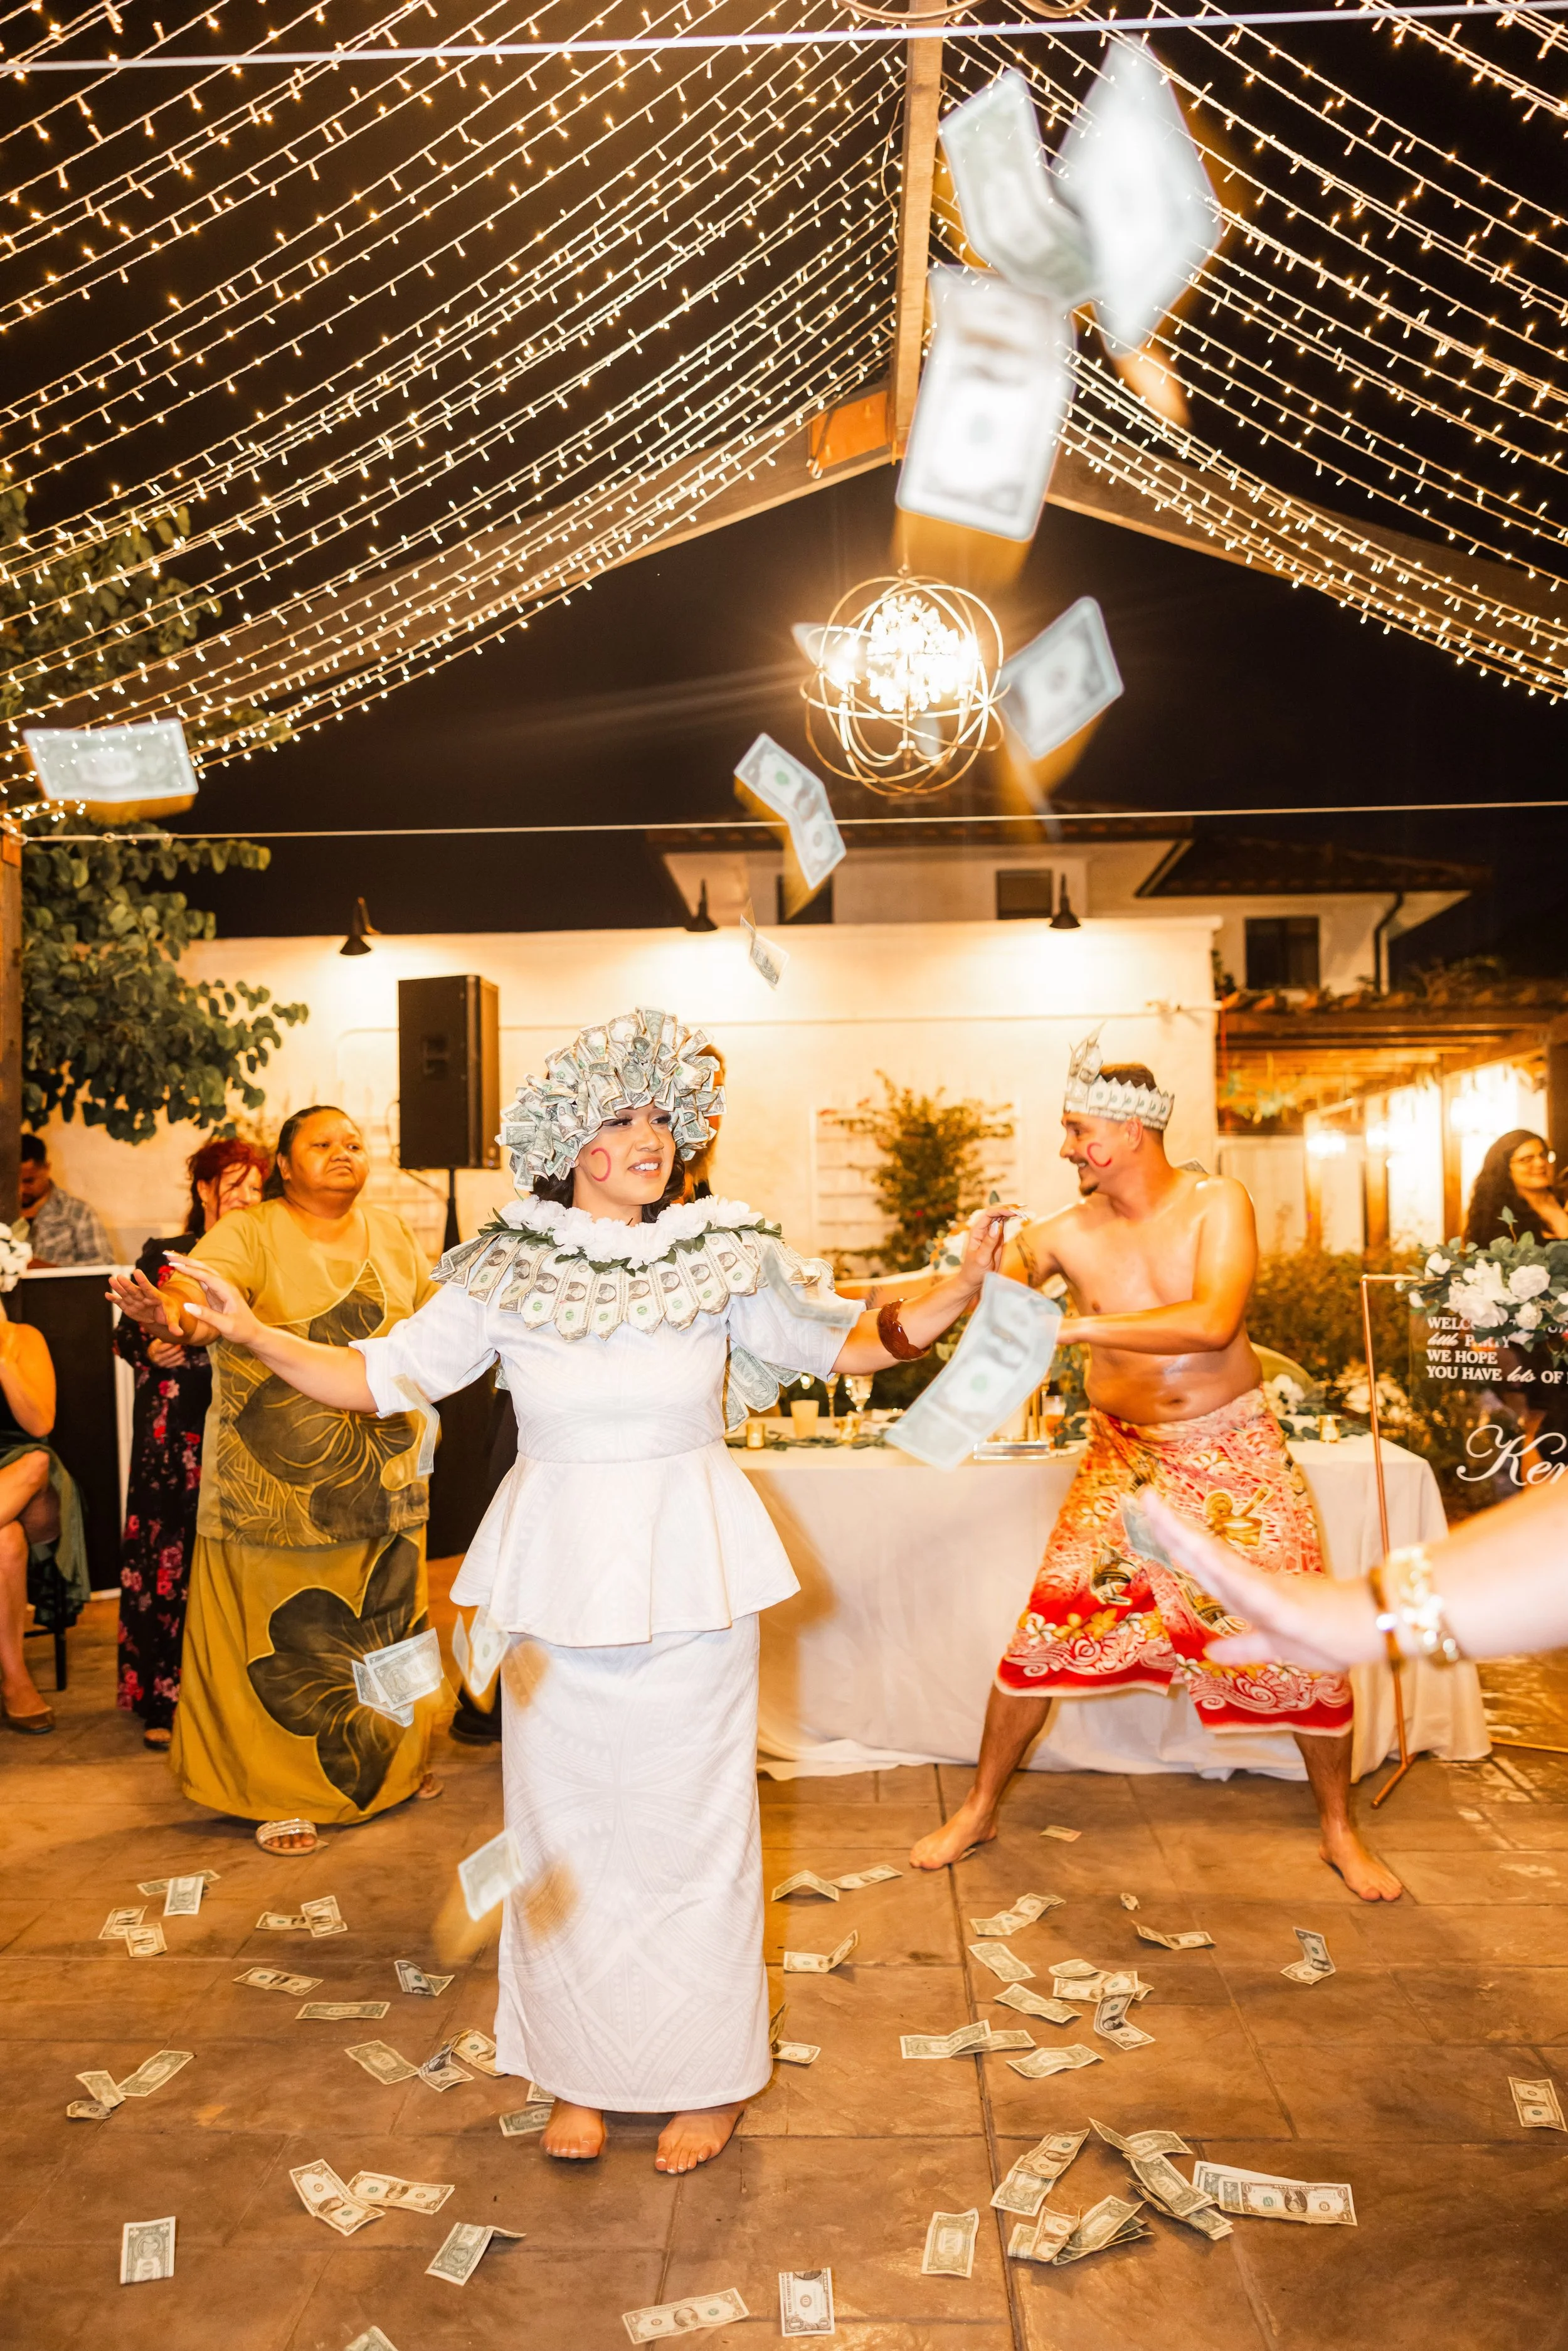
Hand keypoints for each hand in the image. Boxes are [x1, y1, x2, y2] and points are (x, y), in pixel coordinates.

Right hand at [107, 1268, 182, 1335]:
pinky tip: (107, 1295)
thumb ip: (174, 1325)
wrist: (162, 1316)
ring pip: (127, 1294)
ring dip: (118, 1288)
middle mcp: (144, 1297)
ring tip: (111, 1280)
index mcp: (156, 1297)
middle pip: (135, 1291)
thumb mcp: (173, 1318)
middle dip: (127, 1285)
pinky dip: (114, 1300)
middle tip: (119, 1276)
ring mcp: (136, 1302)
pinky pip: (122, 1303)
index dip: (143, 1281)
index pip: (149, 1288)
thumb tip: (179, 1334)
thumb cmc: (169, 1313)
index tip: (137, 1272)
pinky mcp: (130, 1307)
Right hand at [147, 1338, 189, 1368]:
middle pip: (168, 1354)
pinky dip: (180, 1360)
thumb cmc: (158, 1344)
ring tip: (184, 1349)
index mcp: (153, 1350)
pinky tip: (184, 1356)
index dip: (169, 1345)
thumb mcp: (159, 1340)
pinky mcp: (167, 1367)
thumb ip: (164, 1338)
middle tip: (182, 1344)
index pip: (161, 1348)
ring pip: (172, 1359)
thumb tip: (175, 1333)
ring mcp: (162, 1364)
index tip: (176, 1340)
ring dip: (179, 1354)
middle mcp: (156, 1359)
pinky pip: (175, 1364)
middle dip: (176, 1349)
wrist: (155, 1354)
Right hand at [160, 1253, 262, 1348]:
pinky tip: (180, 1268)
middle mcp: (223, 1285)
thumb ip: (207, 1315)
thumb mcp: (225, 1325)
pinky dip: (190, 1272)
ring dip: (186, 1263)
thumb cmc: (242, 1329)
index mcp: (227, 1290)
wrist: (253, 1333)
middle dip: (185, 1260)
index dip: (189, 1269)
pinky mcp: (215, 1293)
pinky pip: (201, 1279)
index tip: (173, 1264)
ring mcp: (219, 1288)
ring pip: (201, 1271)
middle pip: (202, 1268)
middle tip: (166, 1253)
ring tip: (170, 1257)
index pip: (206, 1276)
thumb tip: (186, 1306)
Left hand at [957, 1205, 1020, 1293]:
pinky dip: (1011, 1219)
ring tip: (1023, 1210)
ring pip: (1000, 1217)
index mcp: (976, 1231)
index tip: (1014, 1212)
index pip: (989, 1214)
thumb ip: (989, 1242)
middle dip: (1008, 1208)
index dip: (1001, 1210)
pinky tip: (1019, 1216)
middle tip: (1023, 1209)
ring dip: (1011, 1212)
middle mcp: (983, 1229)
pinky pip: (1004, 1224)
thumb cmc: (973, 1271)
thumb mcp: (981, 1258)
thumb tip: (997, 1225)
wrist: (973, 1281)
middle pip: (995, 1212)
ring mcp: (990, 1233)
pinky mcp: (996, 1238)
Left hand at [1137, 1492, 1383, 1670]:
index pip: (1200, 1565)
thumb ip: (1242, 1648)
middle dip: (1170, 1529)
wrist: (1369, 1631)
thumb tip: (1210, 1651)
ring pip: (1215, 1561)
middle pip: (1201, 1555)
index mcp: (1243, 1594)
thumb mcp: (1273, 1648)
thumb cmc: (1327, 1636)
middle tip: (1142, 1499)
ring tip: (1160, 1513)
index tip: (1149, 1519)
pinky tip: (1202, 1557)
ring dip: (1186, 1538)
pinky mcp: (1280, 1602)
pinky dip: (1224, 1573)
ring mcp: (1263, 1589)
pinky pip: (1247, 1587)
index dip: (1173, 1544)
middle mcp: (1248, 1585)